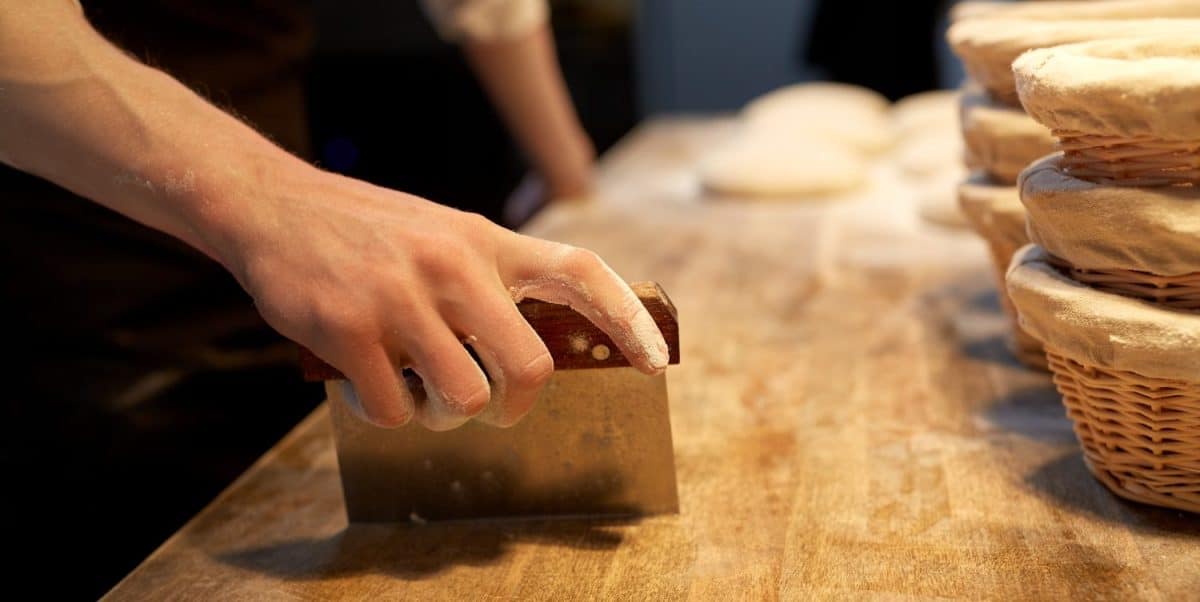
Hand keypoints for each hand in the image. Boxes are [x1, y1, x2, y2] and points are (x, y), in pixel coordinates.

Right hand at [215, 170, 667, 430]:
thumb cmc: (366, 232)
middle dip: (516, 407)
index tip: (655, 362)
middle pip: (530, 367)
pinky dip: (387, 414)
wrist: (271, 205)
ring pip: (464, 401)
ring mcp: (401, 299)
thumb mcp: (442, 233)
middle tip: (491, 410)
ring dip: (444, 416)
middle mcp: (453, 266)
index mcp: (484, 240)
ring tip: (416, 390)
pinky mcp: (350, 331)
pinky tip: (367, 384)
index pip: (580, 271)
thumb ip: (489, 280)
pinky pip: (396, 410)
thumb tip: (538, 348)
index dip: (627, 318)